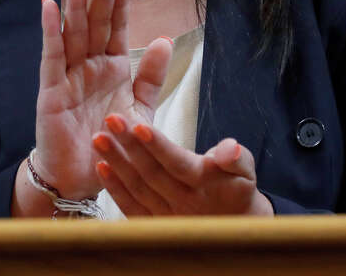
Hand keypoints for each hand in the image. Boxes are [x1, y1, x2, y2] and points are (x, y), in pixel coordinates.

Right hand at [31, 0, 172, 199]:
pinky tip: (50, 6)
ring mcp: (68, 75)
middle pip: (94, 21)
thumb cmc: (109, 141)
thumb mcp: (140, 110)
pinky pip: (51, 56)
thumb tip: (163, 38)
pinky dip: (50, 31)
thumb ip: (151, 77)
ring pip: (73, 31)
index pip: (116, 25)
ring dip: (74, 2)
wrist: (82, 178)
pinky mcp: (51, 91)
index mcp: (112, 66)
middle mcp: (89, 65)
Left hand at [92, 114, 274, 215]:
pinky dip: (115, 190)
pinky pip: (131, 208)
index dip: (159, 146)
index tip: (139, 126)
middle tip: (111, 119)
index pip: (178, 163)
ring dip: (117, 163)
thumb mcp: (246, 171)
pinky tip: (101, 167)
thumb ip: (237, 158)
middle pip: (152, 173)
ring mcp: (166, 216)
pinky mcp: (154, 225)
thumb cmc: (237, 188)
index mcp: (204, 183)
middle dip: (129, 145)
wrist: (235, 226)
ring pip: (137, 189)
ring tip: (99, 139)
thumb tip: (231, 148)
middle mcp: (183, 201)